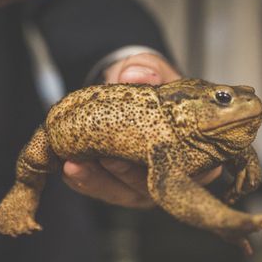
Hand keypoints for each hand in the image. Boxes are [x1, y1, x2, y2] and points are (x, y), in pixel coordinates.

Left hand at [63, 52, 221, 207]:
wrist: (127, 93)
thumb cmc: (150, 86)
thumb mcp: (152, 69)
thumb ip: (148, 69)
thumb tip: (135, 76)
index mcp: (192, 150)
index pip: (187, 167)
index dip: (163, 161)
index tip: (146, 148)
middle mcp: (170, 174)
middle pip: (150, 185)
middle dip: (123, 174)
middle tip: (103, 158)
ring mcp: (144, 187)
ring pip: (120, 192)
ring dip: (96, 181)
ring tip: (74, 165)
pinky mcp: (117, 188)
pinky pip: (100, 190)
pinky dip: (83, 181)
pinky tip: (69, 167)